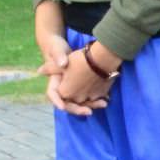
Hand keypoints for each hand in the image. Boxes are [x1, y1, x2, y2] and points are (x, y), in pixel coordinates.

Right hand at [35, 0, 103, 116]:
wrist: (70, 48)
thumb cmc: (59, 48)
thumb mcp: (57, 50)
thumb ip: (58, 56)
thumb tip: (62, 63)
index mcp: (54, 82)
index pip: (52, 95)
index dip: (57, 101)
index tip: (63, 107)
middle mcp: (63, 89)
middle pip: (69, 104)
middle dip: (78, 109)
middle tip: (89, 111)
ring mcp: (74, 90)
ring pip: (81, 103)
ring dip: (92, 105)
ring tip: (103, 104)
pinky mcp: (84, 89)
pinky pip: (90, 99)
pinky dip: (97, 100)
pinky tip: (107, 99)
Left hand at [54, 45, 115, 111]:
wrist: (102, 59)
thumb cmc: (80, 60)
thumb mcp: (62, 64)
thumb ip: (50, 69)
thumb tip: (39, 71)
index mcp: (66, 92)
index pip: (61, 98)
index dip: (61, 96)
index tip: (64, 94)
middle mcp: (78, 98)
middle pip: (75, 99)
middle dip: (76, 95)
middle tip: (76, 85)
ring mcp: (91, 97)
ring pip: (87, 98)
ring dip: (88, 95)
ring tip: (88, 83)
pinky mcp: (102, 93)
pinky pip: (97, 95)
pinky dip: (96, 92)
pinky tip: (96, 83)